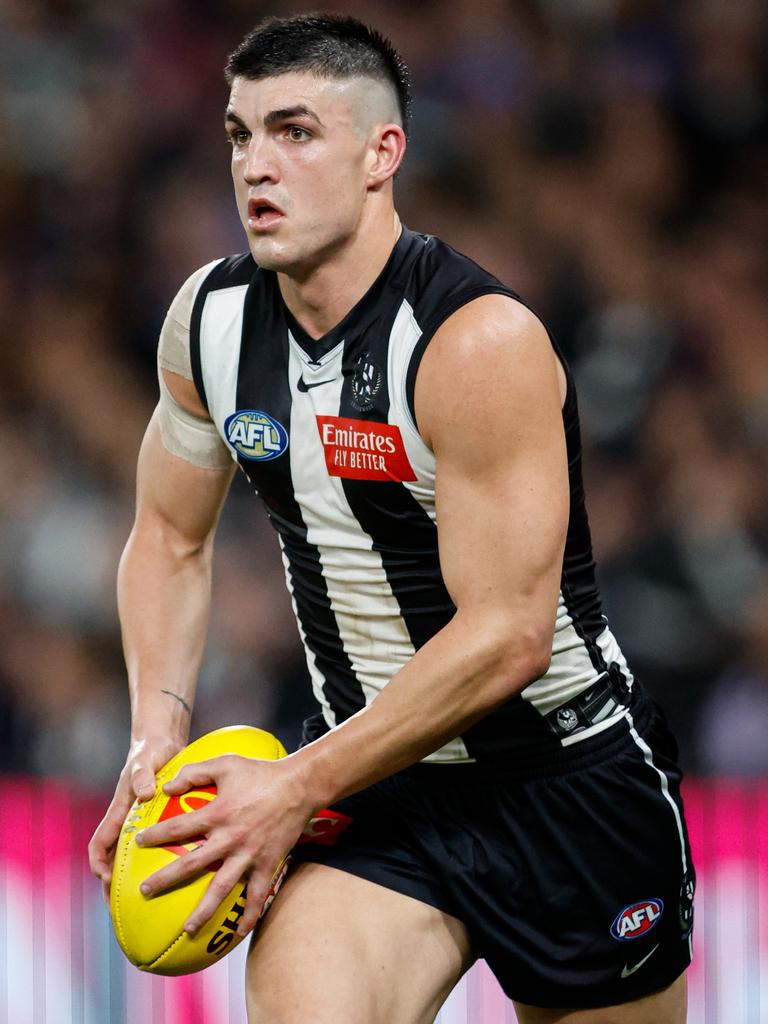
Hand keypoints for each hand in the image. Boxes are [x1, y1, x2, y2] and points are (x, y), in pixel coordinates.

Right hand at [88, 735, 184, 904]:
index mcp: (119, 811)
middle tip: (122, 912)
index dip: (99, 863)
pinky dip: (162, 861)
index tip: (106, 880)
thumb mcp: (145, 761)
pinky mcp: (159, 820)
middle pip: (114, 860)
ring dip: (136, 880)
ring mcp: (142, 823)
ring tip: (151, 907)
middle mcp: (128, 821)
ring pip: (134, 858)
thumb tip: (145, 793)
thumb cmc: (150, 751)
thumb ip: (142, 775)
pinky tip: (183, 876)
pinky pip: (159, 846)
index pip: (100, 843)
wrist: (161, 742)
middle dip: (114, 886)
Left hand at [134, 753, 313, 937]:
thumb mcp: (226, 763)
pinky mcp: (267, 863)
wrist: (299, 786)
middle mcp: (231, 837)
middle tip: (145, 891)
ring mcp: (249, 854)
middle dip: (165, 879)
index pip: (179, 826)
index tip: (138, 841)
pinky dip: (249, 915)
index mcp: (218, 812)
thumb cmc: (260, 772)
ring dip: (203, 910)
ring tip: (187, 929)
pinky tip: (239, 934)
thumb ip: (195, 772)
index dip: (156, 834)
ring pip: (222, 887)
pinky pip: (257, 895)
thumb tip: (166, 787)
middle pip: (192, 863)